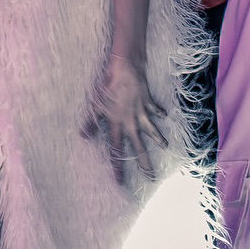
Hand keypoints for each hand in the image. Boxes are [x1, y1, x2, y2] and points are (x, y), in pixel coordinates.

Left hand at [83, 53, 166, 182]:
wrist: (125, 67)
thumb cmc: (108, 83)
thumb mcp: (95, 103)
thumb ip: (91, 121)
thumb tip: (84, 136)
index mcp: (117, 122)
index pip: (116, 149)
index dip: (117, 166)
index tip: (119, 181)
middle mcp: (131, 120)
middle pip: (138, 146)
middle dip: (144, 162)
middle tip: (151, 177)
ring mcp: (141, 111)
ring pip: (151, 130)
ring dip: (157, 138)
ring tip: (165, 147)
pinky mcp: (148, 100)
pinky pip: (154, 108)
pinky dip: (159, 112)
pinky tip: (164, 115)